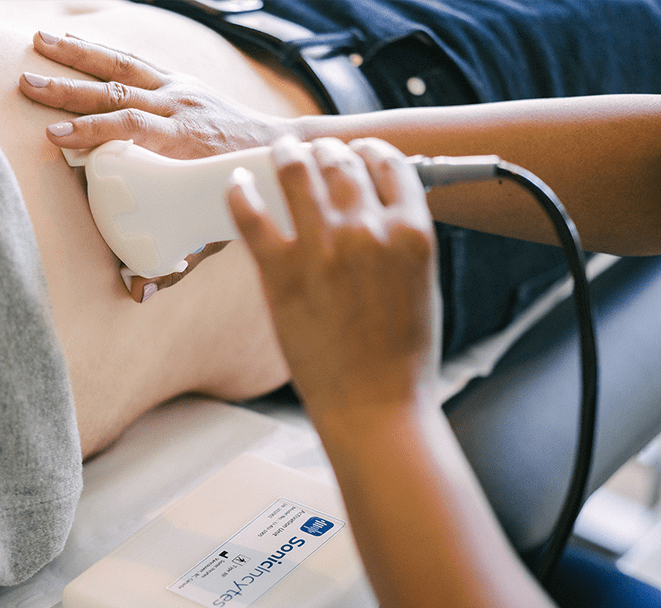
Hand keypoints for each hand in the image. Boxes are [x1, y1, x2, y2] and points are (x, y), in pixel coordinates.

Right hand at [19, 31, 290, 298]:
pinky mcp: (179, 81)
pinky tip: (71, 42)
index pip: (132, 129)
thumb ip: (176, 264)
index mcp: (186, 143)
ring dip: (78, 56)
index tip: (57, 136)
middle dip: (70, 90)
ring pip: (122, 68)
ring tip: (37, 41)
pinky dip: (101, 51)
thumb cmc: (243, 193)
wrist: (279, 147)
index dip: (94, 131)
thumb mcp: (214, 232)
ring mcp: (180, 91)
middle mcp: (181, 110)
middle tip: (27, 84)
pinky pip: (134, 62)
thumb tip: (137, 293)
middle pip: (118, 94)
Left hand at [228, 137, 439, 421]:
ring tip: (279, 153)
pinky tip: (236, 184)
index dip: (368, 150)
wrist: (375, 405)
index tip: (355, 151)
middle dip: (327, 150)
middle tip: (313, 152)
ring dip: (286, 154)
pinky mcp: (280, 272)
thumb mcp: (423, 286)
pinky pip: (251, 214)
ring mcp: (322, 249)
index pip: (388, 163)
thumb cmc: (403, 356)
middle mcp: (368, 230)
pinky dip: (240, 191)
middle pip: (340, 160)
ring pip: (296, 172)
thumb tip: (382, 211)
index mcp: (411, 232)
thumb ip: (403, 241)